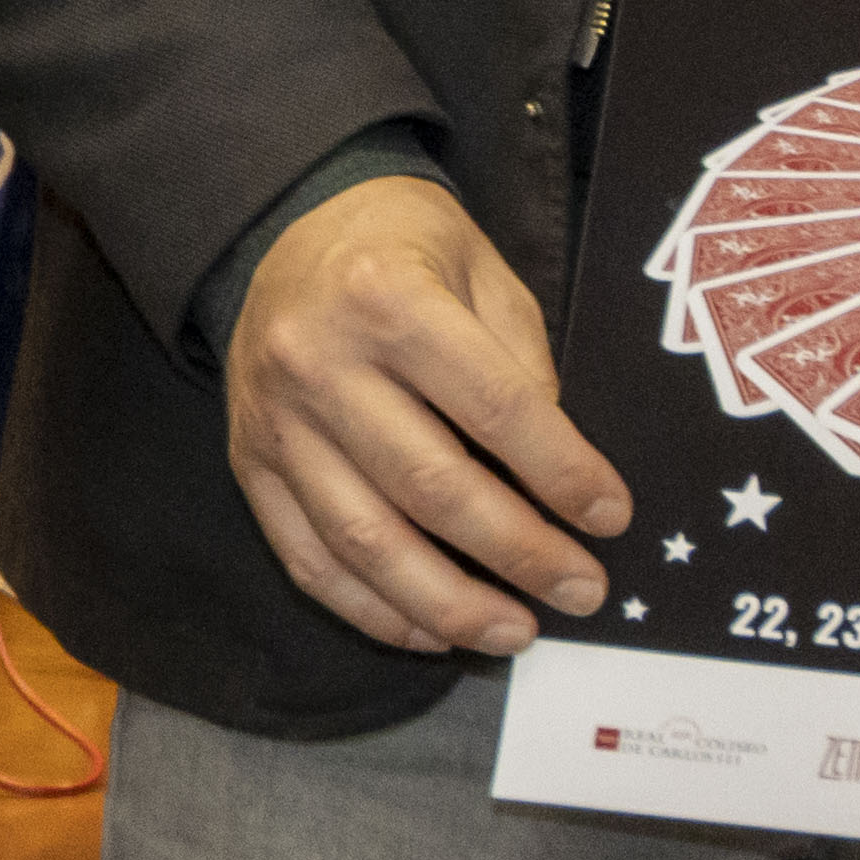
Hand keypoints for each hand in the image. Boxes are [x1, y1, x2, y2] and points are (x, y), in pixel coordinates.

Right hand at [222, 177, 624, 655]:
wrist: (280, 229)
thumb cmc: (401, 247)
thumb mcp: (482, 269)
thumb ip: (521, 363)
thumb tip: (555, 479)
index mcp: (387, 297)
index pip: (493, 407)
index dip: (562, 473)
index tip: (611, 517)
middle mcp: (319, 361)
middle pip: (431, 486)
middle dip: (520, 552)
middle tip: (583, 590)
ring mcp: (275, 420)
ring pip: (365, 540)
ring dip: (449, 602)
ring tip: (516, 630)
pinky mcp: (248, 463)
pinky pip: (308, 559)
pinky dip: (373, 610)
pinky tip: (432, 630)